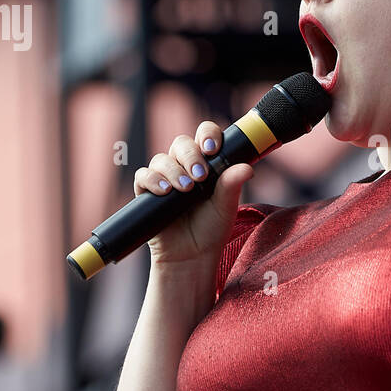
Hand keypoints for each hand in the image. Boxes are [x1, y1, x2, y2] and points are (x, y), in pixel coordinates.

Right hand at [133, 120, 253, 266]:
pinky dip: (152, 180)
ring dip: (173, 170)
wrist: (192, 255)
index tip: (212, 148)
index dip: (207, 134)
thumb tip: (247, 168)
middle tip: (200, 176)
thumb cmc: (212, 229)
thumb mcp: (226, 206)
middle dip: (191, 155)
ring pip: (161, 159)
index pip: (205, 135)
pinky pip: (143, 176)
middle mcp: (184, 166)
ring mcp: (165, 177)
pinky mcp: (147, 192)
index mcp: (206, 162)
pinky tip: (164, 191)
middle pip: (181, 143)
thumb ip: (232, 185)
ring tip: (186, 188)